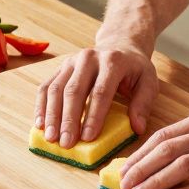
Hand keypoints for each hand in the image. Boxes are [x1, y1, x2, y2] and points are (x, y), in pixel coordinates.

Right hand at [33, 42, 158, 149]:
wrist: (119, 44)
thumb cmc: (134, 68)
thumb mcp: (148, 81)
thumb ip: (143, 103)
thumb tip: (137, 128)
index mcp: (113, 61)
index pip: (100, 91)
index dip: (93, 115)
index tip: (87, 138)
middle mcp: (89, 58)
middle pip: (74, 90)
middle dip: (68, 119)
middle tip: (66, 143)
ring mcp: (71, 61)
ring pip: (56, 88)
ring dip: (51, 115)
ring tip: (51, 138)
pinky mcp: (60, 67)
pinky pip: (46, 86)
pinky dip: (41, 106)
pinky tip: (40, 124)